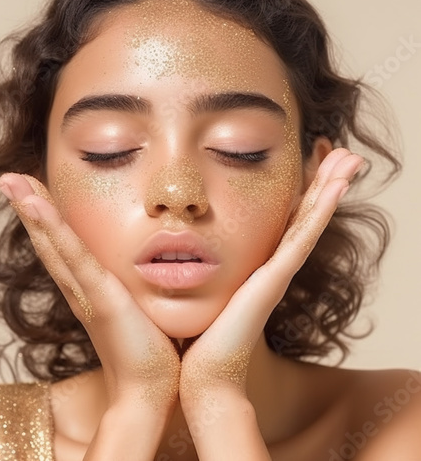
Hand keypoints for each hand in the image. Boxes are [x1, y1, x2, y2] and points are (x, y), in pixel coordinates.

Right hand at [0, 174, 180, 412]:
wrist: (150, 389)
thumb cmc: (149, 350)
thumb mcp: (138, 306)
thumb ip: (132, 287)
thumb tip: (149, 265)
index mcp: (88, 289)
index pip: (63, 247)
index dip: (46, 219)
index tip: (36, 191)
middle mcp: (79, 289)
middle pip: (49, 241)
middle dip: (30, 207)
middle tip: (11, 178)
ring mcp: (85, 292)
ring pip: (53, 244)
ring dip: (32, 210)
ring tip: (12, 181)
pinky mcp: (99, 297)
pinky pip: (72, 256)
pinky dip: (52, 228)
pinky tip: (35, 204)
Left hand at [179, 149, 363, 403]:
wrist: (202, 374)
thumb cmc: (197, 334)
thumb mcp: (199, 287)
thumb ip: (199, 267)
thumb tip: (178, 248)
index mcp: (257, 267)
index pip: (285, 222)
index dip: (301, 194)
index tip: (309, 164)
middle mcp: (273, 268)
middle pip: (304, 217)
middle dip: (323, 184)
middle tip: (341, 153)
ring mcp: (278, 273)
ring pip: (310, 222)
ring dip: (330, 189)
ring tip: (349, 159)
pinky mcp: (275, 280)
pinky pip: (302, 238)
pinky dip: (320, 211)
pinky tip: (336, 186)